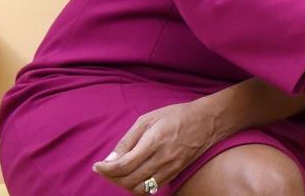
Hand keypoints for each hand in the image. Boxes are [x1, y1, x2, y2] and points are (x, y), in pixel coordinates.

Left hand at [92, 100, 218, 192]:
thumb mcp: (149, 118)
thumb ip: (128, 139)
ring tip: (118, 174)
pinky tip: (133, 176)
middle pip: (129, 180)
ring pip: (139, 189)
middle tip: (105, 169)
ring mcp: (170, 168)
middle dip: (111, 178)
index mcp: (154, 141)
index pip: (124, 165)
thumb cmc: (176, 116)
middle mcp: (162, 158)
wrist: (207, 121)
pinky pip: (151, 189)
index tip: (97, 166)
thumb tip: (110, 158)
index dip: (106, 169)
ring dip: (123, 185)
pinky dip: (137, 187)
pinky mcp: (175, 173)